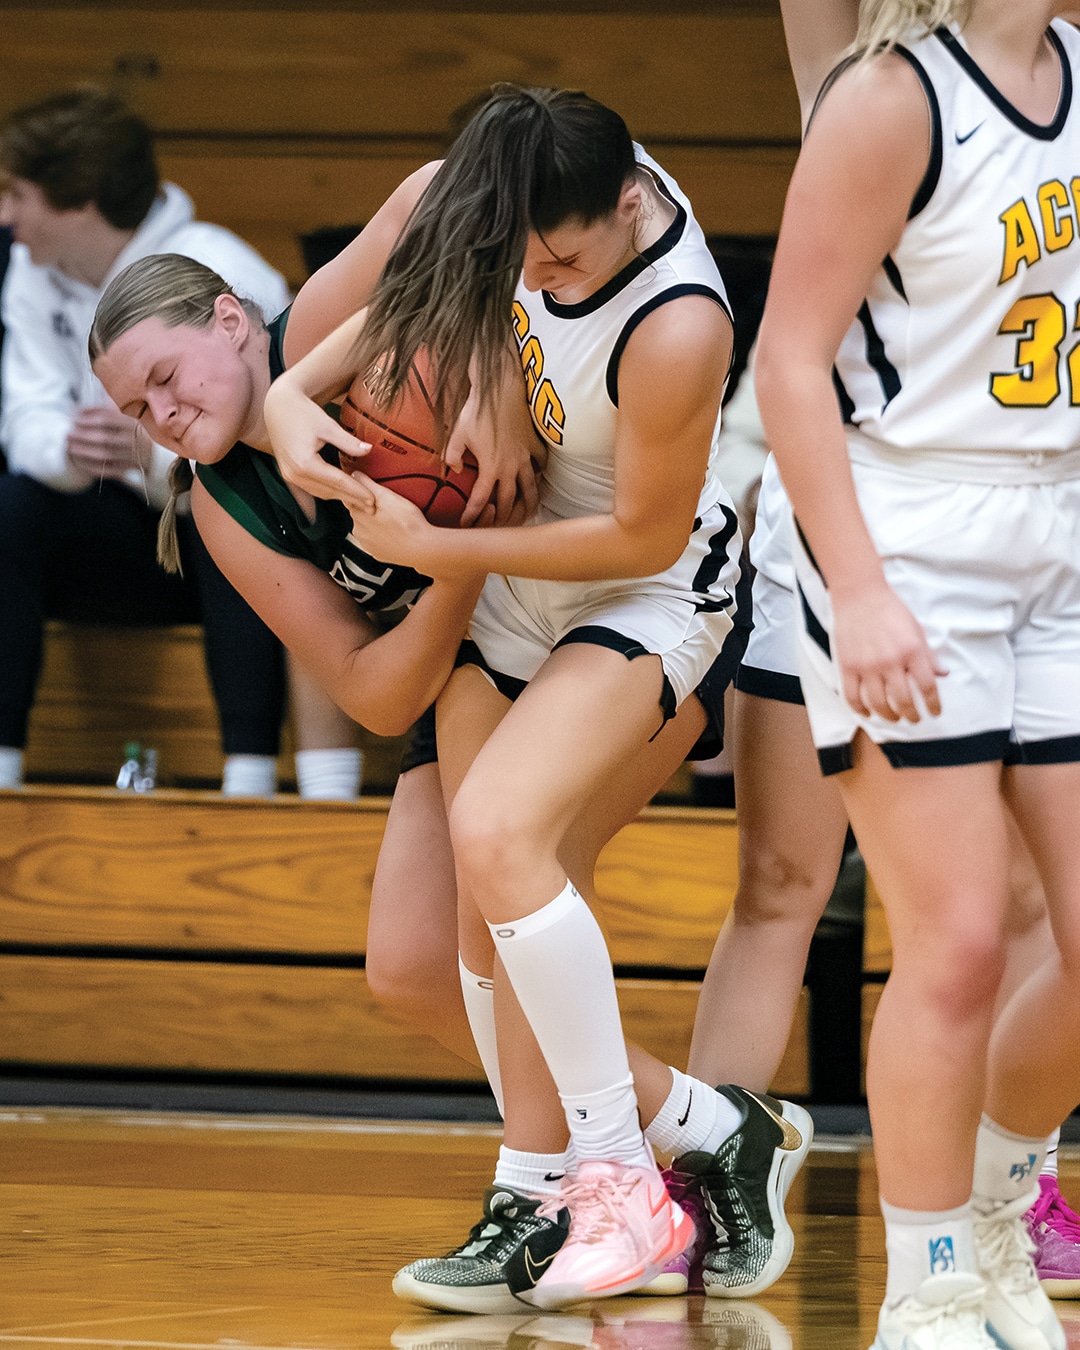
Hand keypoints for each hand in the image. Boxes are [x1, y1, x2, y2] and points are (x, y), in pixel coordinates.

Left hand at [66, 405, 151, 481]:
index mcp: (131, 424)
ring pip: (104, 454)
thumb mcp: (126, 420)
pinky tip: (79, 462)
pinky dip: (91, 467)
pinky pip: (106, 470)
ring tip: (70, 447)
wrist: (152, 456)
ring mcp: (131, 456)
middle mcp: (133, 440)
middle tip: (67, 434)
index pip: (106, 419)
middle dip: (82, 435)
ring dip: (84, 451)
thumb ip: (107, 412)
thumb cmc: (132, 434)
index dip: (87, 418)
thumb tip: (79, 406)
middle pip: (103, 437)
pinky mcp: (127, 470)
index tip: (73, 418)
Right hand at [263, 377, 374, 511]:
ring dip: (341, 497)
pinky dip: (329, 491)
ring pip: (321, 493)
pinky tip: (343, 492)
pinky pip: (313, 488)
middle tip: (372, 506)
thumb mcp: (327, 425)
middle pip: (329, 491)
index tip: (373, 499)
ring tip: (360, 501)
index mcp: (305, 463)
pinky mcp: (290, 474)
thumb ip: (348, 441)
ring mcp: (290, 476)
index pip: (338, 482)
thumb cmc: (301, 412)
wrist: (278, 408)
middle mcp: (295, 474)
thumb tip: (369, 450)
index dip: (357, 491)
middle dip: (352, 499)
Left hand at [345, 473, 436, 569]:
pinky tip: (395, 532)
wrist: (422, 549)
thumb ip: (367, 484)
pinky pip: (377, 542)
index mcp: (358, 514)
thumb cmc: (406, 522)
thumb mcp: (386, 496)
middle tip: (385, 502)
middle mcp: (359, 531)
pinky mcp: (379, 555)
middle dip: (367, 507)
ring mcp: (368, 545)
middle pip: (358, 514)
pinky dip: (383, 537)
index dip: (358, 492)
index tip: (367, 489)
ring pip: (367, 528)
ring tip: (392, 517)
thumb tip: (354, 474)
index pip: (349, 498)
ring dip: (375, 523)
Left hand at [447, 376, 541, 526]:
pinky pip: (540, 464)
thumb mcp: (457, 434)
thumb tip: (453, 470)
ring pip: (530, 488)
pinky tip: (538, 479)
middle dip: (502, 517)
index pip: (480, 499)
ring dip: (528, 504)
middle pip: (508, 501)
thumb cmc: (477, 410)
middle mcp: (510, 467)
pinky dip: (540, 474)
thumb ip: (451, 456)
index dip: (472, 515)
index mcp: (490, 467)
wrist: (500, 388)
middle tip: (496, 525)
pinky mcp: (533, 444)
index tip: (466, 523)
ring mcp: (525, 457)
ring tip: (527, 514)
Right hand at [830, 582, 945, 722]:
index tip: (934, 712)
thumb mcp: (916, 629)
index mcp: (912, 651)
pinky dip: (861, 709)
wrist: (859, 595)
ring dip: (889, 715)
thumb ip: (929, 654)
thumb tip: (942, 674)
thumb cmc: (890, 610)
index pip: (927, 687)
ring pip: (878, 703)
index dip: (933, 704)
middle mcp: (890, 661)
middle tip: (914, 718)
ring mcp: (867, 666)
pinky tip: (868, 713)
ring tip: (894, 717)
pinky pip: (852, 696)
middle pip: (903, 700)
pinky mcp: (847, 667)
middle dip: (912, 714)